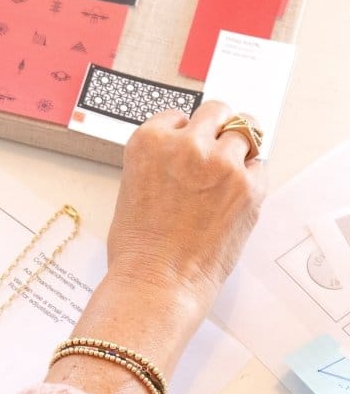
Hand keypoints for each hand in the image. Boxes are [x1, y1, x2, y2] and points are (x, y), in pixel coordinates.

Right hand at [107, 99, 266, 307]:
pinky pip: (260, 165)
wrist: (157, 281)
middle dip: (216, 128)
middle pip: (217, 111)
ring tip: (227, 174)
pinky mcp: (250, 185)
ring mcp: (222, 163)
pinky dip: (250, 177)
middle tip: (214, 150)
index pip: (176, 117)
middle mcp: (186, 145)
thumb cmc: (138, 248)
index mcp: (148, 143)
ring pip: (246, 130)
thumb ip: (160, 163)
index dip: (182, 134)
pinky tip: (232, 198)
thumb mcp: (133, 190)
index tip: (184, 149)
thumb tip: (187, 156)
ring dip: (238, 148)